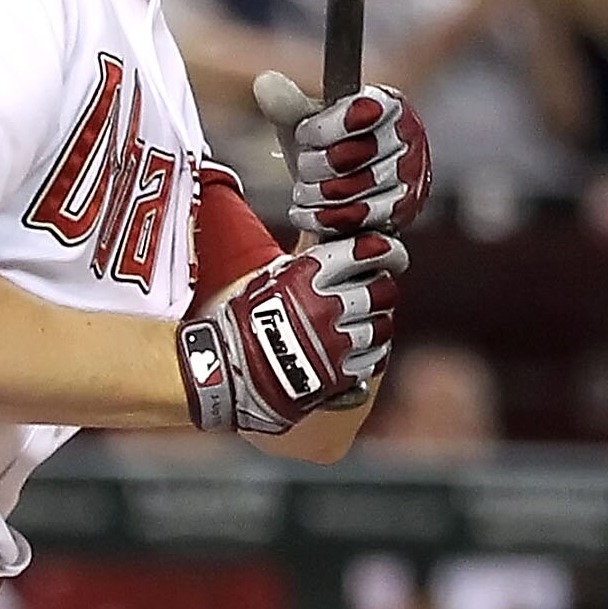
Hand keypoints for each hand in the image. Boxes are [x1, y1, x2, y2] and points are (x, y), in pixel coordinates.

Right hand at [177, 233, 404, 434]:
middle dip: (383, 289)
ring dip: (379, 323)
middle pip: (382, 290)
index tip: (389, 254)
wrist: (218, 373)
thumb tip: (318, 231)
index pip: (364, 251)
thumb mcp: (266, 277)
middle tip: (377, 292)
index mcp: (306, 275)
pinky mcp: (336, 377)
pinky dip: (372, 355)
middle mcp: (324, 306)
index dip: (385, 251)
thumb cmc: (236, 322)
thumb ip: (300, 260)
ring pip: (383, 327)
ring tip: (367, 324)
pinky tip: (361, 352)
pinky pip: (373, 360)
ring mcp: (333, 343)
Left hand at [254, 72, 432, 236]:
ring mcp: (409, 178)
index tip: (304, 134)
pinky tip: (309, 210)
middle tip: (307, 164)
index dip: (323, 129)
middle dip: (315, 164)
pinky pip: (354, 219)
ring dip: (315, 193)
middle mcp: (408, 138)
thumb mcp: (306, 125)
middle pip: (351, 154)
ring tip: (307, 188)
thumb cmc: (328, 150)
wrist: (341, 197)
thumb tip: (265, 82)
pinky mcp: (401, 213)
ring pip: (351, 191)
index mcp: (387, 105)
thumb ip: (288, 105)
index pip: (360, 111)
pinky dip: (321, 217)